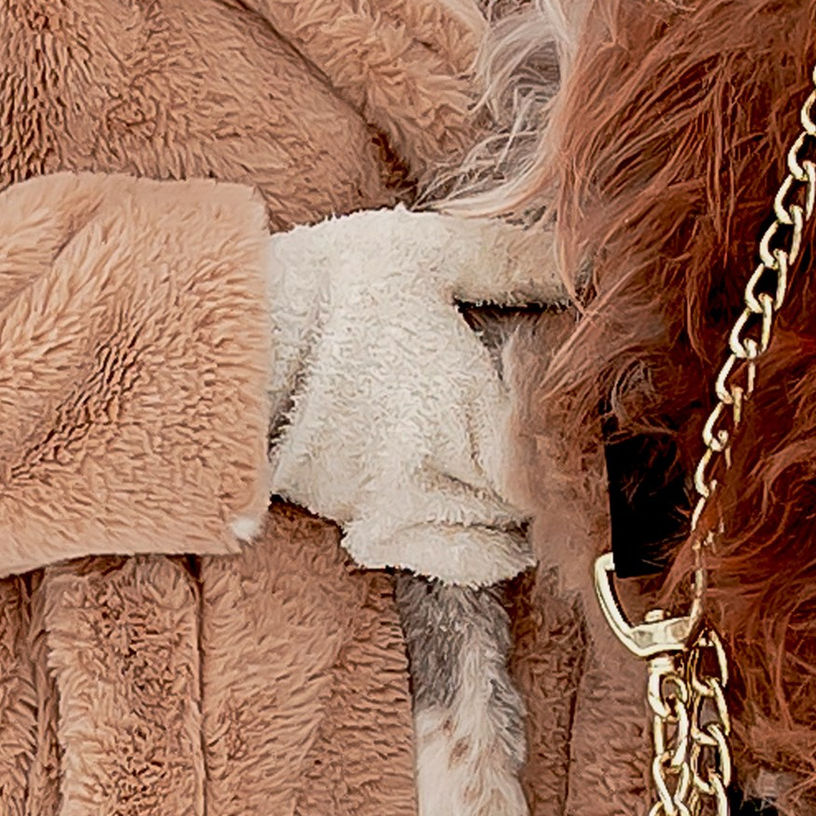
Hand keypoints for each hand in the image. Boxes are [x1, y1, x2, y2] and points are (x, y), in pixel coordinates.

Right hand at [261, 209, 562, 583]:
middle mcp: (439, 472)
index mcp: (464, 404)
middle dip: (551, 474)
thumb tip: (590, 260)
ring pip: (496, 538)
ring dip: (518, 512)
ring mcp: (400, 509)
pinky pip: (447, 563)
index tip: (584, 412)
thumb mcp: (427, 252)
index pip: (552, 459)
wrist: (226, 339)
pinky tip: (488, 515)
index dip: (576, 442)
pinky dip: (479, 548)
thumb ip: (514, 261)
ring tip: (525, 472)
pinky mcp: (365, 527)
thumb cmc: (330, 286)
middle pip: (529, 503)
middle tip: (564, 440)